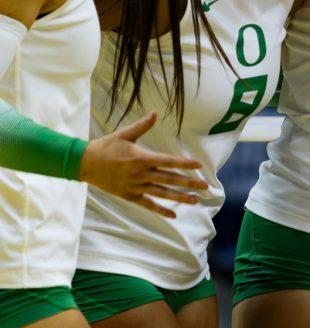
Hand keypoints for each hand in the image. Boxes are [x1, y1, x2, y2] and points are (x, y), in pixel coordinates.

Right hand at [79, 111, 207, 217]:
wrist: (86, 164)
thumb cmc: (106, 146)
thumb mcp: (124, 134)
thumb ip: (142, 125)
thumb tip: (155, 112)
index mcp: (142, 158)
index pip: (168, 161)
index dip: (185, 163)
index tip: (199, 165)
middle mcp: (141, 174)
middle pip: (170, 179)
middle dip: (189, 183)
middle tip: (205, 187)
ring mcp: (136, 187)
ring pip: (162, 194)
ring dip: (179, 198)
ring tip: (195, 201)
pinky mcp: (130, 196)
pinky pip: (148, 205)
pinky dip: (160, 210)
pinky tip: (173, 215)